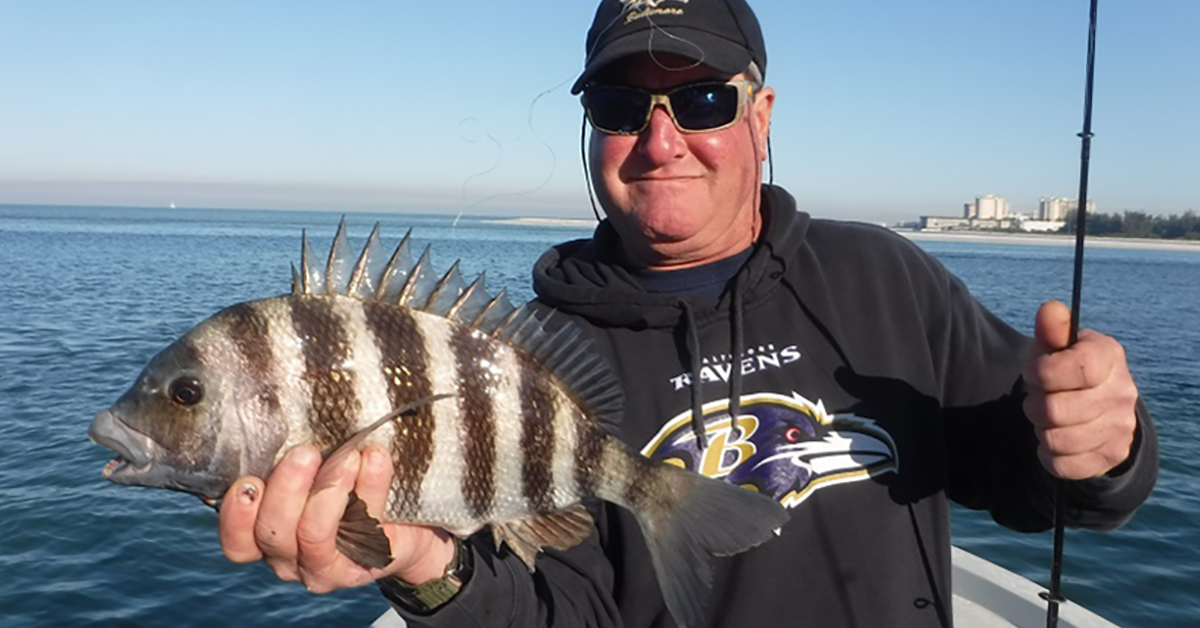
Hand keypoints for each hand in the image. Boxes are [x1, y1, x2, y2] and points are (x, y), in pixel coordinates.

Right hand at [218, 444, 456, 592]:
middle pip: (272, 533)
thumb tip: (284, 400)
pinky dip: (370, 487)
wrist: (409, 526)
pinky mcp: (365, 561)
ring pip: (314, 535)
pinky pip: (365, 527)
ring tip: (348, 455)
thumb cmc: (347, 485)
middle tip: (306, 452)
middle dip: (286, 489)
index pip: (237, 541)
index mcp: (266, 534)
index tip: (248, 479)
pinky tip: (375, 458)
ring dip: (329, 489)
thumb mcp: (314, 469)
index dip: (237, 515)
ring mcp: (327, 565)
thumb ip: (292, 454)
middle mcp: (290, 556)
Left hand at [1022, 301, 1138, 479]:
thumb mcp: (1056, 345)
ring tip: (1048, 418)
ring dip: (1040, 430)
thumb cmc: (1065, 368)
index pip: (1078, 369)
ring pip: (1056, 440)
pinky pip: (1062, 466)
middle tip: (1038, 399)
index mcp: (1110, 356)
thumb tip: (1050, 311)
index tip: (1033, 373)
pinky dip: (1047, 454)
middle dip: (1033, 405)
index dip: (1042, 373)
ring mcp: (1121, 426)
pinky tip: (1055, 438)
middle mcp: (1122, 392)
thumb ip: (1051, 329)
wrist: (1095, 406)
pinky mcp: (1111, 455)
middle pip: (1056, 410)